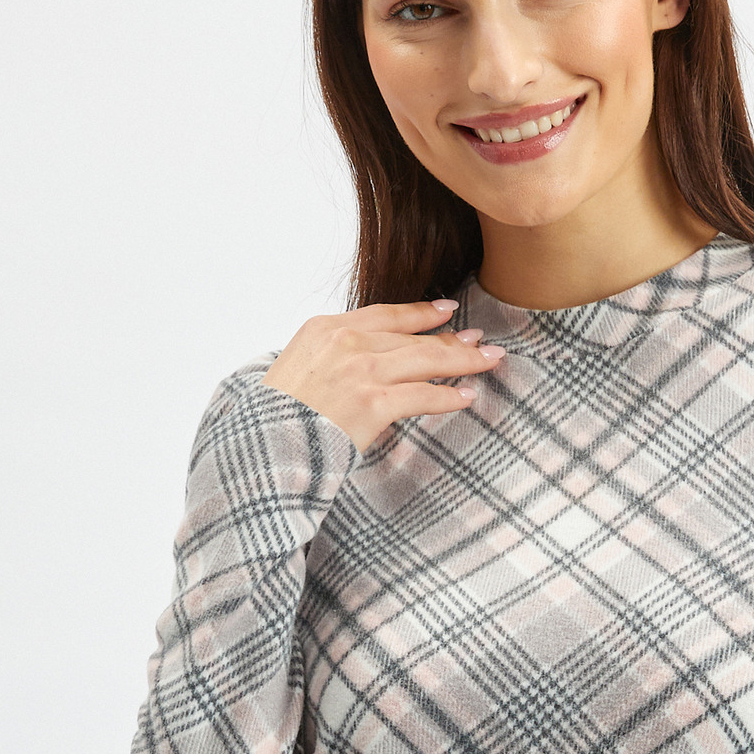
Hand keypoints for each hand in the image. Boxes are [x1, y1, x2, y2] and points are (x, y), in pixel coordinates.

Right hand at [262, 297, 505, 454]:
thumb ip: (331, 356)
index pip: (385, 314)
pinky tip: (468, 397)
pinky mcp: (373, 403)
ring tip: (489, 361)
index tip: (446, 310)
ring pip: (425, 360)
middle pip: (412, 337)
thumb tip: (363, 360)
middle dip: (452, 339)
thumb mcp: (298, 367)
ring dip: (463, 361)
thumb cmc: (276, 416)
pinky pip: (423, 396)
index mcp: (326, 329)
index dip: (421, 313)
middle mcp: (347, 343)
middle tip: (481, 339)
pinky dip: (449, 397)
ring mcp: (362, 372)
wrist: (264, 443)